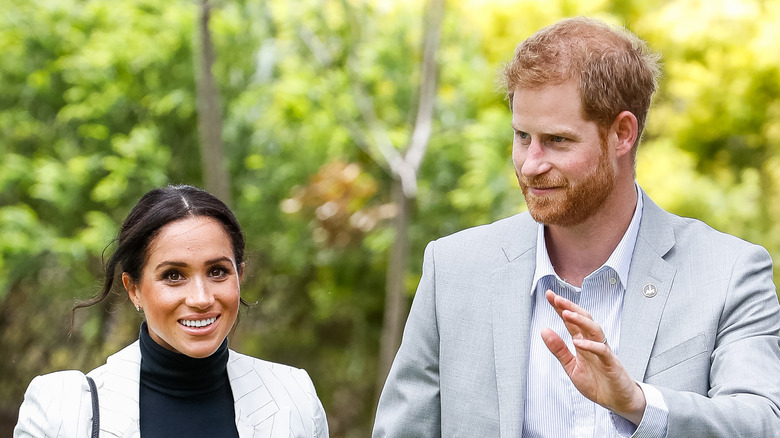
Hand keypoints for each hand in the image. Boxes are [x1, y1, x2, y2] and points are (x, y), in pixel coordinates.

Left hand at [541, 289, 645, 424]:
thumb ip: (559, 350)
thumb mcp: (572, 367)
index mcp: (583, 343)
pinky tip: (578, 343)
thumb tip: (544, 331)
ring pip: (595, 330)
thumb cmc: (597, 383)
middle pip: (584, 319)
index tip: (549, 295)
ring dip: (580, 321)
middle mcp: (593, 343)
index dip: (561, 308)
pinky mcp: (612, 364)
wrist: (618, 401)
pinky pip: (603, 351)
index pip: (571, 322)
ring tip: (566, 313)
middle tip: (556, 298)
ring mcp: (604, 352)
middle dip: (570, 307)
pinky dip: (591, 345)